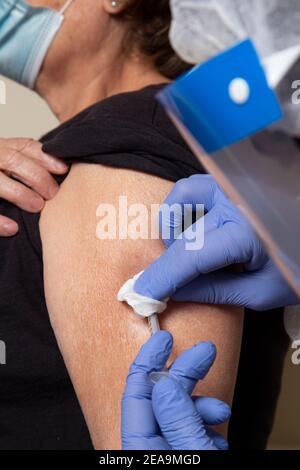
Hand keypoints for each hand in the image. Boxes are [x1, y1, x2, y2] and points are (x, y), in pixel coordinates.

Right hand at [0, 138, 67, 235]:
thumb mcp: (6, 161)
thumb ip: (27, 163)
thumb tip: (63, 170)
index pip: (23, 146)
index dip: (44, 157)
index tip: (63, 169)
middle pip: (12, 160)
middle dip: (36, 176)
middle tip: (53, 194)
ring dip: (20, 193)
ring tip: (38, 206)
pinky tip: (13, 228)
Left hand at [122, 331, 230, 449]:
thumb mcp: (194, 452)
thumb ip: (178, 419)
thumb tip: (164, 383)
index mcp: (140, 446)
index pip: (138, 392)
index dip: (150, 359)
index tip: (164, 339)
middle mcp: (148, 448)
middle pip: (161, 397)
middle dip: (186, 374)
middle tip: (205, 351)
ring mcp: (163, 452)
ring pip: (177, 415)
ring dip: (201, 407)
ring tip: (220, 411)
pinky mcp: (179, 457)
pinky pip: (187, 432)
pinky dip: (204, 427)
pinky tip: (217, 436)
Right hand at [134, 175, 298, 310]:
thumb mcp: (263, 292)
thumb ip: (216, 291)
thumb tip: (175, 292)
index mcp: (248, 232)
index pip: (191, 255)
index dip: (162, 277)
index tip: (141, 294)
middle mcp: (236, 202)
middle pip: (183, 234)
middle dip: (168, 264)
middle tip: (164, 286)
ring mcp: (233, 187)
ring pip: (181, 196)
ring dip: (172, 226)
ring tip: (184, 253)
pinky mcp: (232, 183)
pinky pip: (195, 188)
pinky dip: (185, 207)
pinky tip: (196, 230)